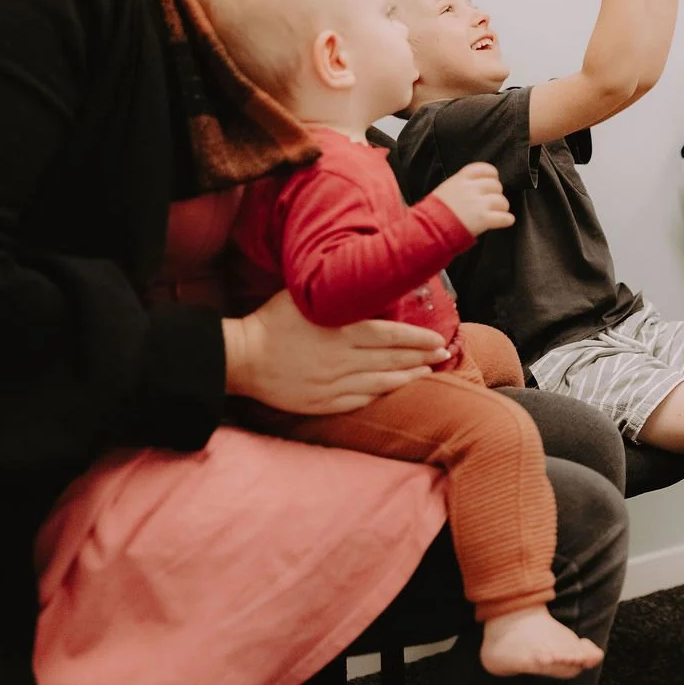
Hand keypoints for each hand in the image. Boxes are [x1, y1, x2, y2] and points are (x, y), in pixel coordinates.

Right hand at [224, 291, 446, 416]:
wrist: (240, 358)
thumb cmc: (271, 321)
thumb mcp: (305, 298)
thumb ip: (337, 295)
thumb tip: (365, 281)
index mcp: (341, 332)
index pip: (391, 336)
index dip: (418, 339)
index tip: (437, 340)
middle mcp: (342, 360)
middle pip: (392, 360)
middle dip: (421, 357)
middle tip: (443, 354)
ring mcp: (332, 384)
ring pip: (380, 383)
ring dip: (407, 377)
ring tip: (427, 372)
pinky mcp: (321, 403)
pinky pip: (358, 401)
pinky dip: (380, 396)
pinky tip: (394, 390)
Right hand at [433, 162, 514, 235]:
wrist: (427, 229)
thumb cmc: (433, 212)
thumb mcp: (445, 189)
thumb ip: (462, 185)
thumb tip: (479, 185)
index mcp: (460, 179)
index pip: (485, 169)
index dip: (492, 176)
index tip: (492, 182)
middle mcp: (471, 189)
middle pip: (496, 185)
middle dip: (495, 194)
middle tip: (490, 203)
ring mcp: (478, 204)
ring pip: (503, 202)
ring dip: (501, 208)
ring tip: (495, 214)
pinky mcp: (483, 219)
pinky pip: (505, 217)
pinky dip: (506, 220)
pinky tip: (503, 221)